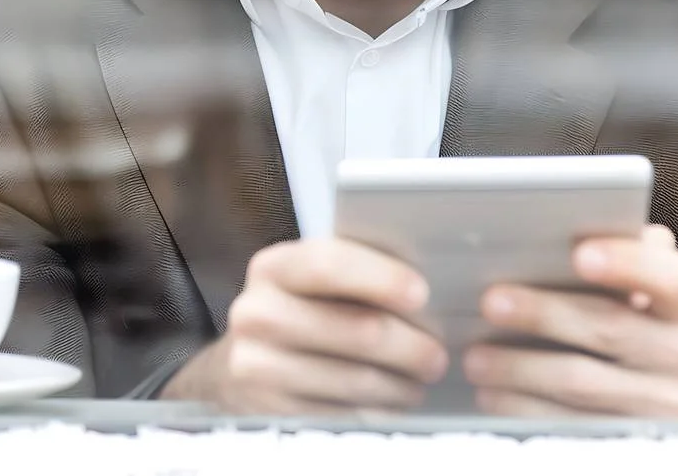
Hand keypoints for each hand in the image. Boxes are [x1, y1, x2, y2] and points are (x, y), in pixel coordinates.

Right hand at [160, 238, 448, 414]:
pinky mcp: (269, 410)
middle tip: (438, 355)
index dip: (379, 277)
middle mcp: (256, 313)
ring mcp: (257, 365)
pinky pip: (342, 414)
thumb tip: (425, 282)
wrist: (240, 364)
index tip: (422, 293)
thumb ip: (354, 270)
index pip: (327, 263)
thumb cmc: (297, 312)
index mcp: (272, 268)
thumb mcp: (310, 281)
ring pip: (356, 379)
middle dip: (410, 345)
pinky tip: (391, 403)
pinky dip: (377, 411)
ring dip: (400, 384)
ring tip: (419, 382)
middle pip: (356, 329)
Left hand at [463, 224, 677, 417]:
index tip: (578, 253)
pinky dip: (523, 407)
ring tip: (475, 356)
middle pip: (611, 328)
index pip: (670, 278)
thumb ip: (612, 256)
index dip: (627, 262)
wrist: (641, 397)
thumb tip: (566, 223)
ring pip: (583, 382)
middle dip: (544, 313)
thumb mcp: (625, 291)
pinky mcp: (632, 441)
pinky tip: (491, 394)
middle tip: (491, 302)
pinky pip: (569, 424)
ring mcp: (665, 406)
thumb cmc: (619, 323)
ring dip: (520, 367)